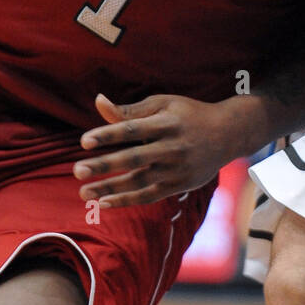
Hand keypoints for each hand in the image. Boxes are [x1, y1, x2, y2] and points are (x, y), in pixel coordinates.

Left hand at [73, 92, 228, 207]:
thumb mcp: (162, 104)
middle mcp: (172, 147)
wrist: (228, 134)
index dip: (108, 135)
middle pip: (134, 158)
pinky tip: (105, 202)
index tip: (84, 141)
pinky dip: (127, 200)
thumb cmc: (187, 114)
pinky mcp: (180, 185)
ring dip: (110, 188)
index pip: (132, 129)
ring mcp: (177, 169)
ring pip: (139, 182)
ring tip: (83, 191)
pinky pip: (149, 196)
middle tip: (77, 170)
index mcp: (167, 122)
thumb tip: (98, 101)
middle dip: (104, 165)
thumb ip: (130, 110)